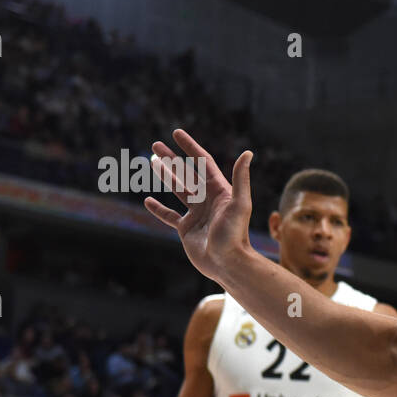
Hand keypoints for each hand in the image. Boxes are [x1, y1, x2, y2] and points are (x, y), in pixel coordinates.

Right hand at [144, 129, 253, 283]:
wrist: (228, 263)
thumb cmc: (235, 234)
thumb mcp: (239, 203)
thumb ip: (241, 178)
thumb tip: (248, 153)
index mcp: (220, 191)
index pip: (203, 163)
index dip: (190, 147)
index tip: (176, 133)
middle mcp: (208, 200)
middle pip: (187, 174)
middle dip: (172, 159)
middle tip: (155, 145)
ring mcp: (196, 214)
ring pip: (177, 190)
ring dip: (165, 176)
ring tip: (151, 162)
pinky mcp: (187, 229)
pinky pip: (169, 216)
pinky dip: (159, 209)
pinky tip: (148, 201)